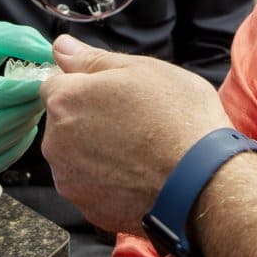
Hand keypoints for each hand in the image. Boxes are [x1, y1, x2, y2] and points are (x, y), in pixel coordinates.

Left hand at [39, 34, 230, 232]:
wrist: (202, 181)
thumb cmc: (176, 116)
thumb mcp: (141, 70)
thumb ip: (92, 59)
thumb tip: (60, 47)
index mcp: (65, 100)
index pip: (54, 85)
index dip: (83, 86)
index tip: (112, 94)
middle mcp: (55, 142)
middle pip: (62, 123)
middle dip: (88, 119)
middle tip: (132, 120)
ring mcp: (70, 180)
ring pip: (75, 156)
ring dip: (95, 152)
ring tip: (138, 151)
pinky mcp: (87, 209)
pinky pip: (91, 186)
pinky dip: (107, 181)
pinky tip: (137, 175)